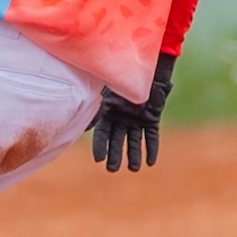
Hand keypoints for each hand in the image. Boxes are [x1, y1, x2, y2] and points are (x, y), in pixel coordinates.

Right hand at [89, 52, 175, 173]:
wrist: (147, 66)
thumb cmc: (125, 73)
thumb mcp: (110, 87)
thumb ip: (99, 104)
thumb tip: (84, 121)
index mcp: (108, 110)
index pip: (102, 132)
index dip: (101, 146)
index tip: (99, 160)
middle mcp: (121, 117)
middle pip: (117, 140)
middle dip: (115, 155)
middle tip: (112, 169)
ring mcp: (136, 119)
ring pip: (133, 141)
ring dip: (133, 155)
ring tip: (134, 169)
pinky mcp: (151, 119)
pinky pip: (151, 136)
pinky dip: (151, 148)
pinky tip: (150, 162)